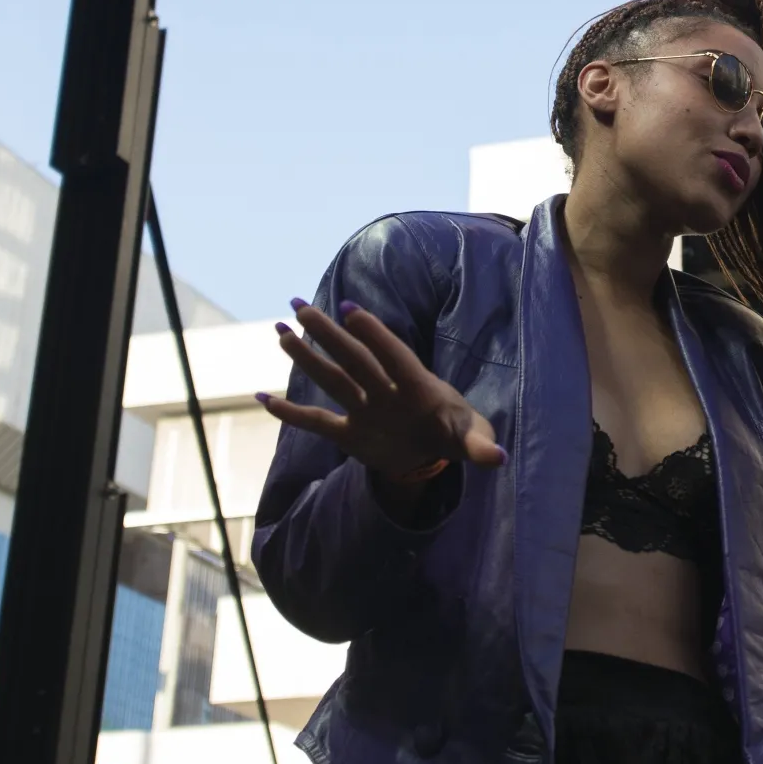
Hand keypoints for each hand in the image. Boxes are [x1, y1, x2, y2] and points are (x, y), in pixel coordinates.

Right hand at [260, 299, 503, 501]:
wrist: (436, 453)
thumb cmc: (456, 434)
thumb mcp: (471, 440)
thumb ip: (480, 446)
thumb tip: (498, 458)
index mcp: (418, 388)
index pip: (394, 356)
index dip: (375, 334)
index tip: (350, 311)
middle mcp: (386, 392)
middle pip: (355, 359)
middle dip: (329, 334)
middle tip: (300, 305)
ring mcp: (365, 409)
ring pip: (333, 379)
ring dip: (307, 356)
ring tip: (281, 329)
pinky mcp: (351, 433)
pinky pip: (317, 422)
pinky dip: (291, 414)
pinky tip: (264, 398)